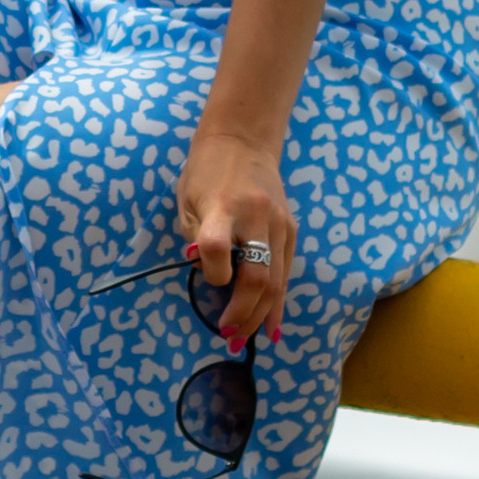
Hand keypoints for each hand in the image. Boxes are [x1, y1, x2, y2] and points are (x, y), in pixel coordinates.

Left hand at [177, 118, 293, 349]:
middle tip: (227, 334)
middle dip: (242, 313)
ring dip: (260, 316)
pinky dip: (278, 302)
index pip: (216, 248)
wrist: (243, 139)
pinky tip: (271, 326)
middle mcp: (255, 216)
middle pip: (256, 276)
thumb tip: (209, 276)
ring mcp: (279, 223)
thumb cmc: (205, 170)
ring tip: (244, 339)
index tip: (208, 280)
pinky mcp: (292, 229)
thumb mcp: (186, 199)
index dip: (212, 274)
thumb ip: (195, 238)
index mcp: (222, 206)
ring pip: (276, 281)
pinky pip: (286, 272)